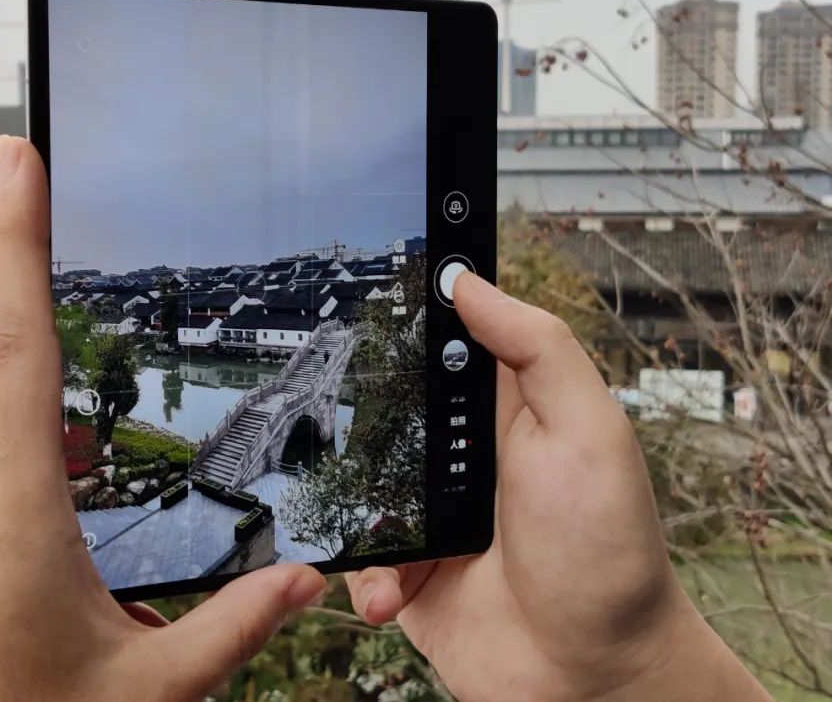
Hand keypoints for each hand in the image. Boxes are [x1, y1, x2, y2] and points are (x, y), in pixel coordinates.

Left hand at [0, 137, 325, 701]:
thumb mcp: (143, 692)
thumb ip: (231, 630)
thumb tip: (306, 584)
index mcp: (13, 510)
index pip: (19, 340)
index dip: (19, 236)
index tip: (18, 156)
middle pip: (57, 435)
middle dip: (99, 495)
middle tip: (100, 608)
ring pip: (34, 475)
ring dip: (74, 527)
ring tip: (69, 625)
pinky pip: (2, 496)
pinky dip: (45, 533)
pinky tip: (49, 609)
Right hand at [346, 274, 769, 701]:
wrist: (593, 678)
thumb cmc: (606, 553)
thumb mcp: (587, 432)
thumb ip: (537, 349)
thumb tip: (471, 280)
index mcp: (500, 412)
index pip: (441, 343)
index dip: (404, 317)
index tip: (360, 294)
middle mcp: (457, 458)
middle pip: (381, 410)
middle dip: (353, 417)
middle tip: (335, 419)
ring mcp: (426, 516)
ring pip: (353, 483)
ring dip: (349, 505)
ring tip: (380, 530)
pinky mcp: (405, 572)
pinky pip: (354, 557)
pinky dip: (362, 575)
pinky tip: (392, 591)